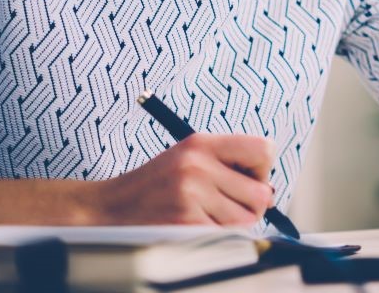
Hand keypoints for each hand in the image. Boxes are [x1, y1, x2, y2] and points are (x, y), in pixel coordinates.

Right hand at [83, 133, 276, 225]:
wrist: (109, 208)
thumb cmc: (157, 185)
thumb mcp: (188, 157)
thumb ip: (227, 164)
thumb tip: (269, 189)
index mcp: (202, 143)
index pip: (264, 149)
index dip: (262, 169)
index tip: (247, 178)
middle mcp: (198, 165)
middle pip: (262, 192)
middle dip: (252, 205)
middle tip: (229, 205)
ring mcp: (191, 194)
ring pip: (247, 219)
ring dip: (234, 224)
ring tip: (207, 216)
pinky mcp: (185, 222)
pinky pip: (226, 236)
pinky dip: (216, 236)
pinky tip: (194, 226)